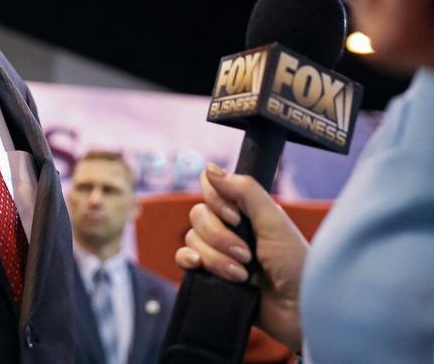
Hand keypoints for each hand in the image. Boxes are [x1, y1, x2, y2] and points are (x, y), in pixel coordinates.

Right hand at [175, 164, 308, 351]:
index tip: (235, 218)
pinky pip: (183, 258)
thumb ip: (245, 191)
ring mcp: (219, 252)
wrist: (299, 313)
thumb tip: (209, 168)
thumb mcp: (275, 222)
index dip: (217, 202)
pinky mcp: (210, 274)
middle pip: (199, 215)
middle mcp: (230, 228)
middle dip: (220, 237)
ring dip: (216, 258)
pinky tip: (200, 267)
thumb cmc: (297, 268)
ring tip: (242, 275)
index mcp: (247, 211)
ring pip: (193, 239)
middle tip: (246, 255)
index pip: (211, 188)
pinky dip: (190, 260)